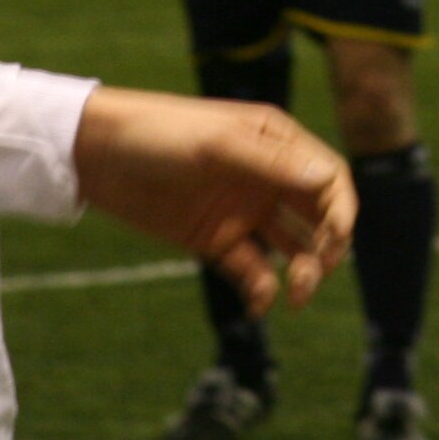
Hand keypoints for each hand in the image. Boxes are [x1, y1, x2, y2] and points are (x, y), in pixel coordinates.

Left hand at [72, 86, 353, 316]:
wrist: (97, 155)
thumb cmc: (159, 135)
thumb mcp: (217, 146)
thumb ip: (271, 165)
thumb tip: (327, 182)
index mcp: (276, 142)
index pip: (328, 179)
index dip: (342, 211)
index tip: (336, 242)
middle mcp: (267, 178)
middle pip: (318, 218)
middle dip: (326, 249)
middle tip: (312, 276)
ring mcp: (243, 211)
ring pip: (291, 248)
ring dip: (302, 273)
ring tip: (294, 296)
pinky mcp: (217, 240)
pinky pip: (253, 270)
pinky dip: (263, 290)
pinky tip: (259, 304)